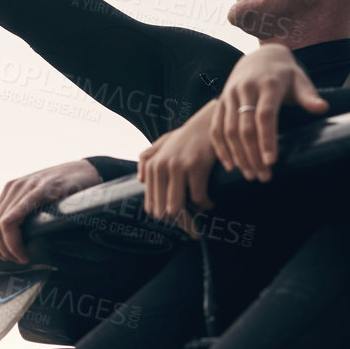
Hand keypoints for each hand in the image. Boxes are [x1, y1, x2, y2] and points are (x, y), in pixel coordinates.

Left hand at [0, 159, 101, 263]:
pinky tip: (25, 251)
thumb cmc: (62, 188)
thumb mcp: (32, 196)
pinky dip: (15, 239)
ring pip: (1, 224)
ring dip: (9, 248)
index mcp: (10, 190)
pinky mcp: (41, 190)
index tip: (8, 258)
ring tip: (22, 258)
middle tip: (17, 261)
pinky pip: (16, 216)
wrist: (87, 172)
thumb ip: (6, 207)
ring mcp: (26, 187)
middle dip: (1, 250)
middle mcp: (14, 187)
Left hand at [138, 100, 221, 233]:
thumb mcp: (163, 142)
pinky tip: (210, 202)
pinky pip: (199, 198)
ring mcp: (177, 166)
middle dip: (179, 223)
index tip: (179, 222)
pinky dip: (206, 204)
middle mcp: (161, 166)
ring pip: (177, 207)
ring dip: (192, 217)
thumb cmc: (187, 136)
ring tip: (201, 215)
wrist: (209, 121)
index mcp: (152, 166)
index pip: (151, 205)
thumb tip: (139, 179)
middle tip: (192, 227)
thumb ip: (147, 158)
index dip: (165, 219)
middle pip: (163, 210)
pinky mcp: (196, 166)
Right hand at [210, 45, 327, 180]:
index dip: (267, 139)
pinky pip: (216, 128)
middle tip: (263, 177)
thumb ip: (309, 96)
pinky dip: (220, 148)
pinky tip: (230, 165)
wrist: (260, 57)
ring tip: (250, 175)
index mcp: (267, 84)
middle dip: (253, 154)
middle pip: (245, 127)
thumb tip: (322, 108)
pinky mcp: (220, 102)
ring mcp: (229, 96)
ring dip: (238, 155)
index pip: (264, 115)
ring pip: (228, 130)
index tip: (271, 161)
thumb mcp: (299, 80)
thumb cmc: (284, 74)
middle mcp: (245, 89)